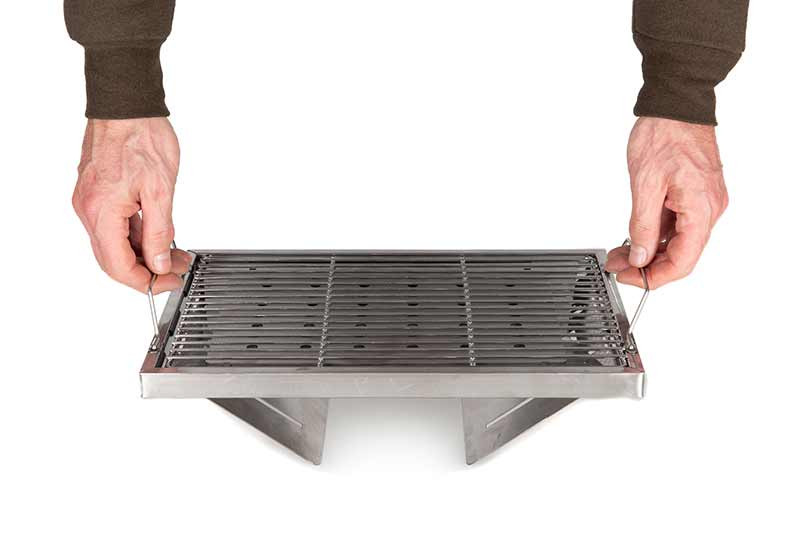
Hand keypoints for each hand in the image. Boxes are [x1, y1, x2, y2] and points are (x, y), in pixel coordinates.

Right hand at [72, 118, 190, 293]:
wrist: (126, 104)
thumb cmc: (141, 136)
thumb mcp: (161, 190)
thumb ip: (160, 232)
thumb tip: (160, 262)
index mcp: (101, 211)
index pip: (119, 266)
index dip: (146, 281)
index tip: (169, 281)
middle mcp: (89, 209)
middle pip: (112, 260)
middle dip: (146, 271)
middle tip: (175, 270)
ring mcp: (89, 201)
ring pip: (113, 244)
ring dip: (142, 253)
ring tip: (172, 252)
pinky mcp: (96, 193)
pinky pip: (113, 225)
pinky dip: (134, 235)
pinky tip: (156, 235)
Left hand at [606, 117, 728, 288]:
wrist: (676, 104)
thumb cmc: (665, 134)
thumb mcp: (644, 184)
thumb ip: (641, 226)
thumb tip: (639, 256)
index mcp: (701, 209)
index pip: (682, 261)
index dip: (654, 276)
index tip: (629, 277)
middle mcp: (709, 208)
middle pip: (682, 254)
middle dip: (648, 265)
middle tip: (618, 266)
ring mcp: (705, 201)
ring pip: (679, 240)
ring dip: (650, 250)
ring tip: (621, 252)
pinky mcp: (696, 194)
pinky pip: (679, 223)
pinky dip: (657, 233)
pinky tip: (635, 235)